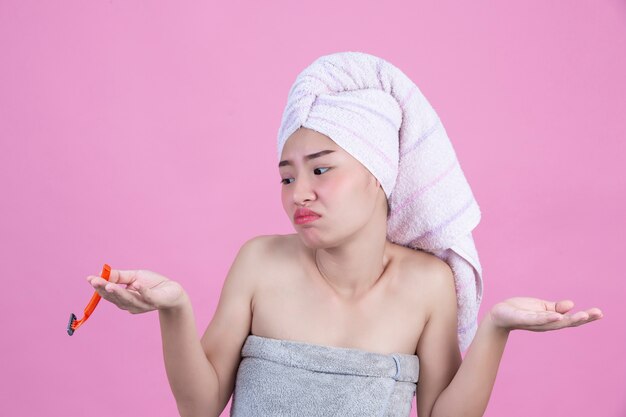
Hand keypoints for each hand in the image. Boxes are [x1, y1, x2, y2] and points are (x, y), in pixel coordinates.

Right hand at [86, 269, 186, 313]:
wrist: (173, 291)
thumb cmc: (152, 284)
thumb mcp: (134, 277)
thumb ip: (119, 276)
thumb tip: (102, 273)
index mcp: (124, 299)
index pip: (109, 294)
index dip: (99, 287)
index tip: (90, 279)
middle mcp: (131, 304)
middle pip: (116, 298)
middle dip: (105, 290)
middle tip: (95, 281)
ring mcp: (143, 305)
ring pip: (129, 299)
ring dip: (119, 292)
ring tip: (109, 285)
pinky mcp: (156, 301)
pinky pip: (148, 297)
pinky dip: (142, 291)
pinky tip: (137, 284)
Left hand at [488, 297, 602, 331]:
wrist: (500, 315)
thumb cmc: (521, 310)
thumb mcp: (541, 307)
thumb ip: (555, 307)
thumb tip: (571, 305)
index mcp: (551, 320)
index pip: (571, 319)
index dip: (585, 317)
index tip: (600, 313)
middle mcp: (545, 324)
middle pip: (566, 323)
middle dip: (582, 319)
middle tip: (597, 313)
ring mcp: (534, 322)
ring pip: (554, 322)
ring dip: (569, 319)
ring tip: (583, 315)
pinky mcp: (522, 319)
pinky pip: (536, 319)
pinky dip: (547, 318)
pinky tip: (557, 315)